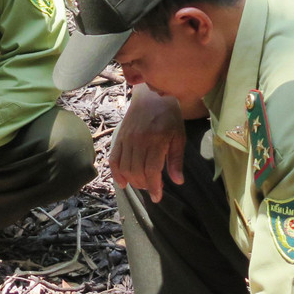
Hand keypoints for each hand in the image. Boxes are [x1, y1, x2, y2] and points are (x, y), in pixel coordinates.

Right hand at [110, 84, 186, 202]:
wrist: (151, 96)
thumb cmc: (169, 117)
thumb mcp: (179, 137)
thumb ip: (176, 160)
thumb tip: (178, 181)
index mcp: (157, 140)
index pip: (152, 170)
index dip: (154, 187)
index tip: (157, 197)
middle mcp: (139, 140)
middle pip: (137, 171)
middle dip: (144, 185)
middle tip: (152, 188)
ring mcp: (127, 138)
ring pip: (125, 168)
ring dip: (132, 181)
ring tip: (141, 183)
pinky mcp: (119, 137)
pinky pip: (114, 159)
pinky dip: (116, 173)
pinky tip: (122, 182)